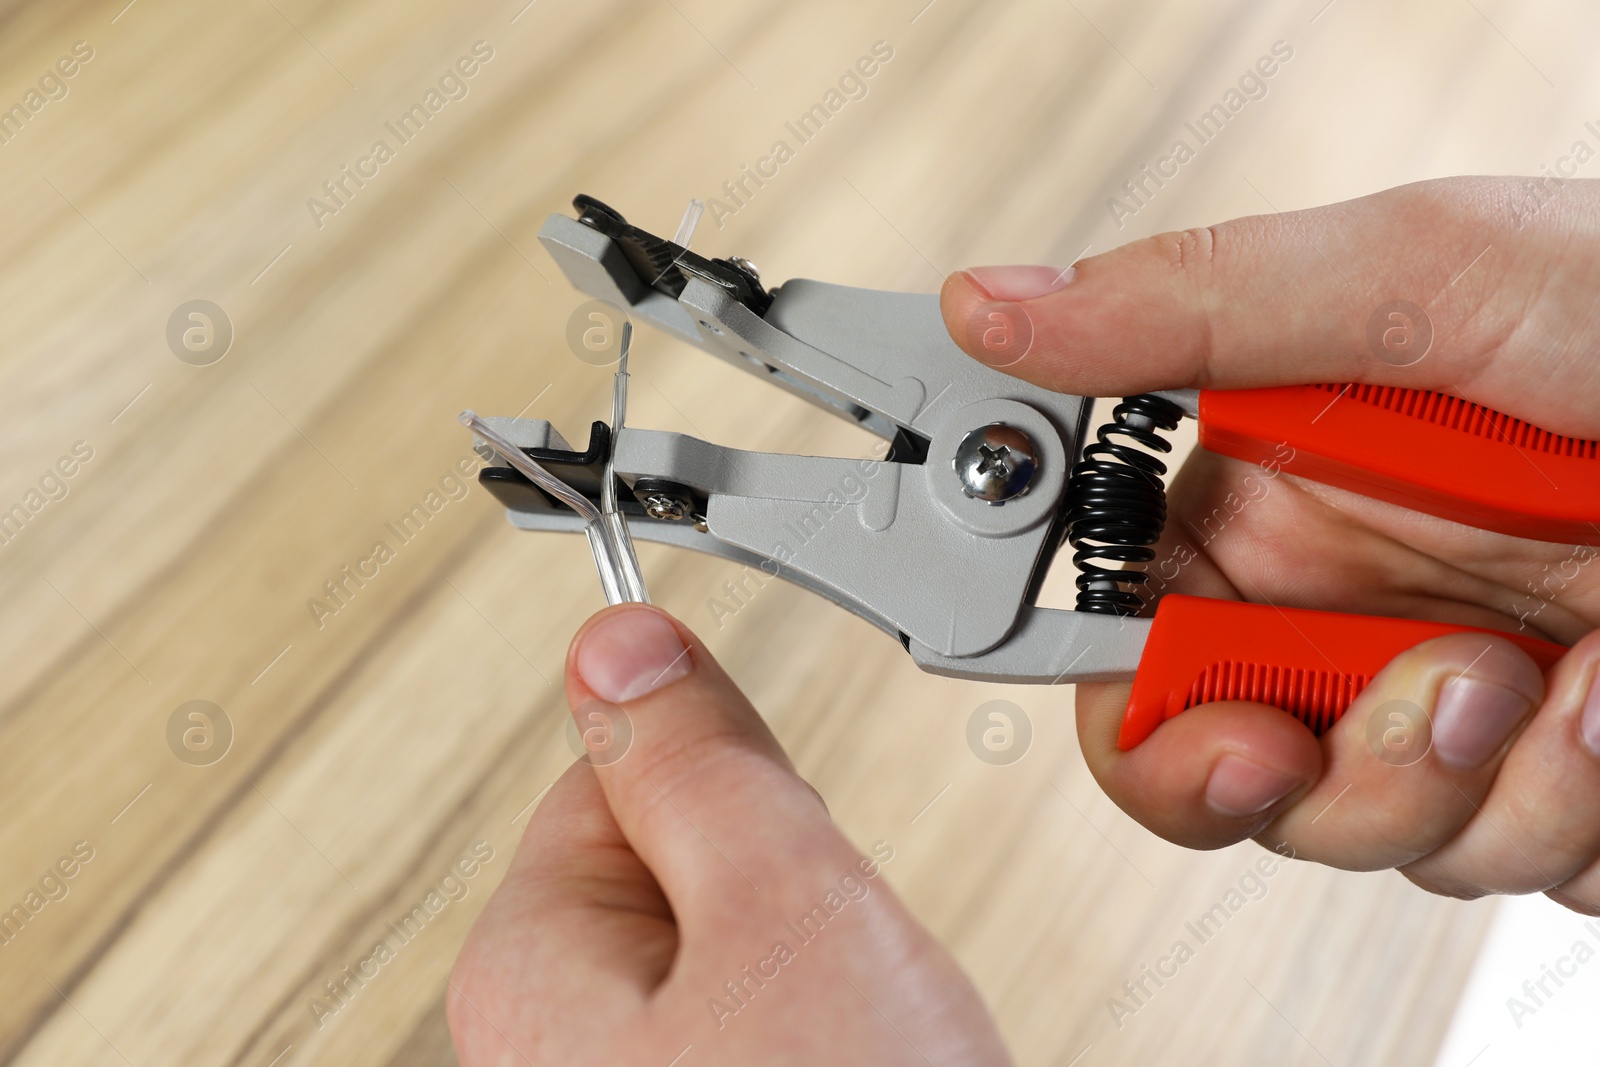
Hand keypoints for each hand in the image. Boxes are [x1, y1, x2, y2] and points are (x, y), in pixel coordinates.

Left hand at [448, 605, 1011, 1065]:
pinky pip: (762, 1022)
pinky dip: (820, 1033)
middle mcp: (543, 1035)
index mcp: (530, 960)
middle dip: (790, 898)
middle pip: (691, 865)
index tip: (793, 831)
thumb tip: (620, 642)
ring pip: (744, 950)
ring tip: (857, 1038)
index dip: (742, 791)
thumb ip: (700, 761)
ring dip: (817, 971)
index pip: (626, 771)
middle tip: (838, 972)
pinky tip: (853, 1066)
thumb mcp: (781, 908)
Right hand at [940, 176, 1599, 910]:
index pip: (1117, 632)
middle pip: (1216, 771)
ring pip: (1359, 837)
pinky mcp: (1547, 777)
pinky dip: (1560, 812)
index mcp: (1272, 498)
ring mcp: (1441, 700)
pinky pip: (1496, 863)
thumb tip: (998, 305)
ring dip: (1458, 785)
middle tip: (1387, 705)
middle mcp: (1340, 608)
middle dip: (1304, 771)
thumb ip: (1197, 309)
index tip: (1177, 709)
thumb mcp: (1430, 276)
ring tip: (1552, 681)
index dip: (1114, 693)